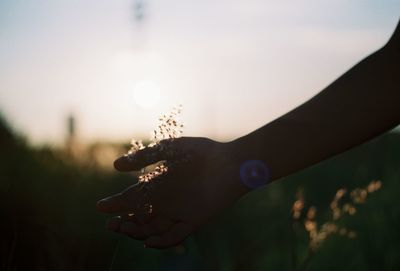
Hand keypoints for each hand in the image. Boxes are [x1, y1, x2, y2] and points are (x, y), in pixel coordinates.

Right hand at [97, 137, 248, 248]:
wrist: (230, 162)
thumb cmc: (201, 153)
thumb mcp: (169, 150)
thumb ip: (145, 157)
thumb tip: (116, 165)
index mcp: (159, 184)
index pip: (134, 198)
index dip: (117, 204)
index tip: (101, 207)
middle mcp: (167, 200)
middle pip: (141, 218)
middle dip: (124, 223)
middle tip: (111, 225)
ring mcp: (180, 212)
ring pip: (154, 229)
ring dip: (138, 232)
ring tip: (124, 230)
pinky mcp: (194, 220)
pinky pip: (176, 235)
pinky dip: (163, 242)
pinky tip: (149, 242)